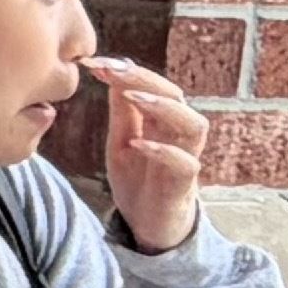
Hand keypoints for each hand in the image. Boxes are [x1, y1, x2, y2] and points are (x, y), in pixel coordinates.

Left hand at [90, 56, 207, 254]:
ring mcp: (186, 157)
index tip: (94, 63)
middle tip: (113, 70)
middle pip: (175, 95)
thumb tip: (113, 70)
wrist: (147, 224)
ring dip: (164, 107)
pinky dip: (163, 151)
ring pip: (193, 124)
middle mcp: (179, 133)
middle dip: (144, 79)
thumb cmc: (137, 179)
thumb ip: (122, 111)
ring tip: (133, 97)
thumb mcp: (121, 140)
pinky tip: (139, 143)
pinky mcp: (184, 184)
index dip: (127, 72)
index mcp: (161, 120)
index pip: (152, 86)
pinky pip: (185, 163)